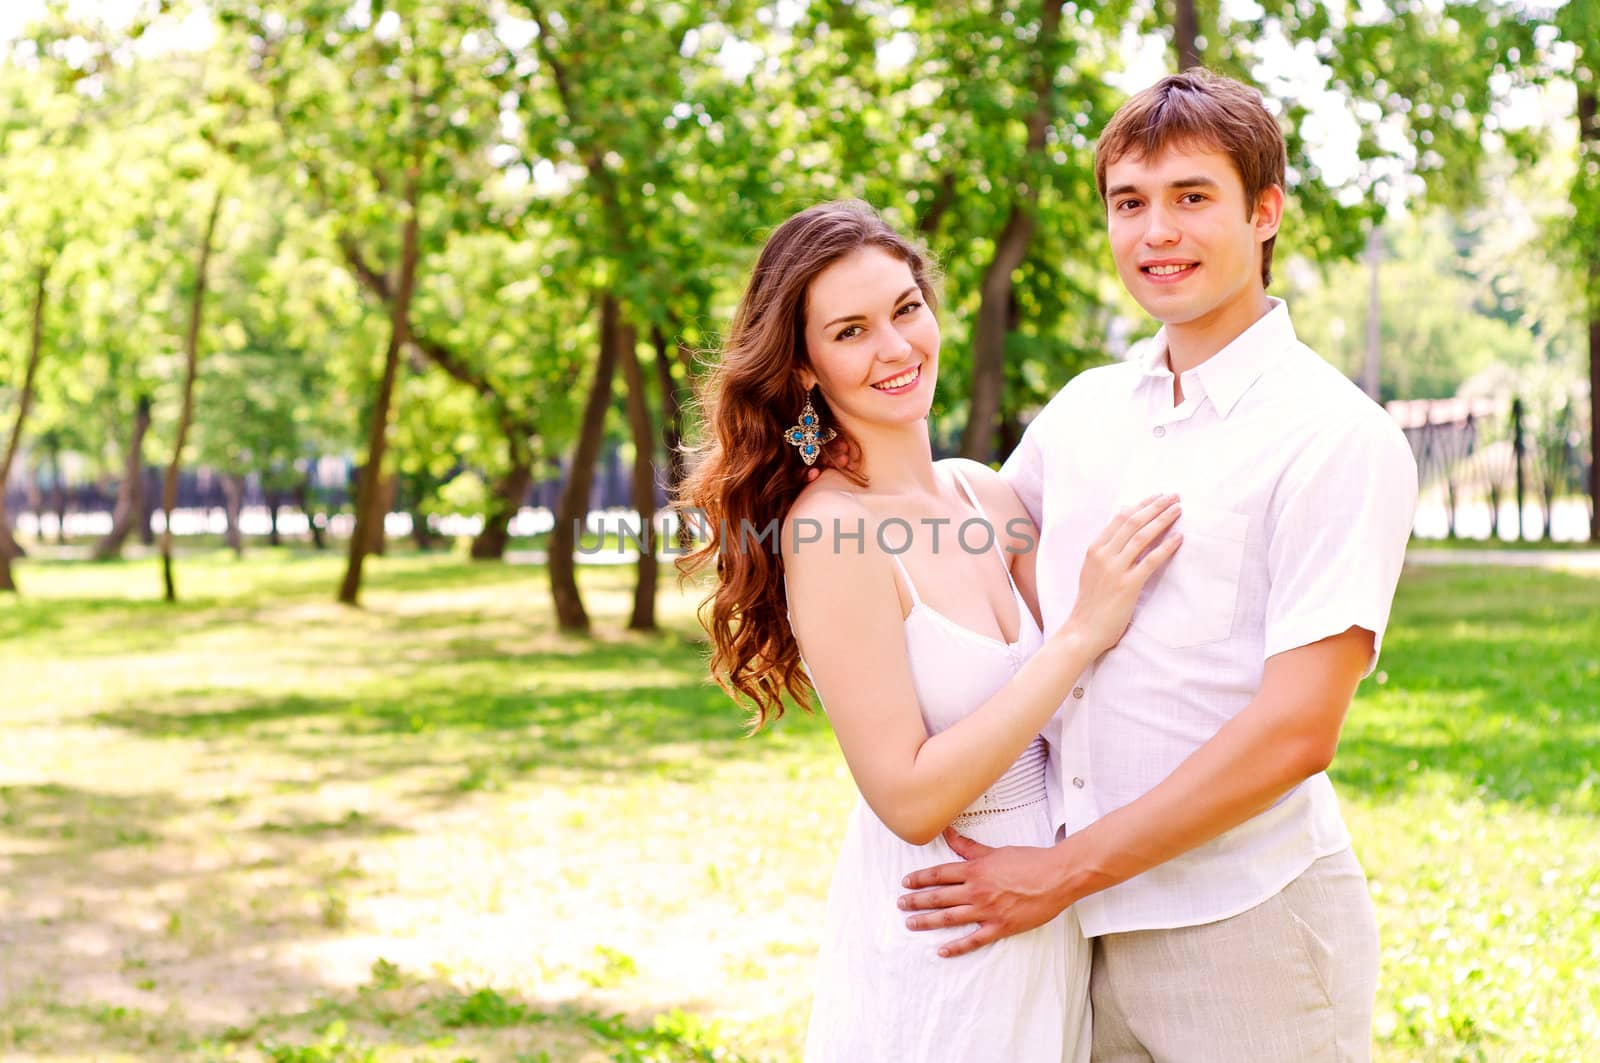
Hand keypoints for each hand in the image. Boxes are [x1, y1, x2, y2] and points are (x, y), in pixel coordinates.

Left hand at [897, 828, 1071, 957]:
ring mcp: (987, 911)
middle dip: (916, 901)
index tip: (905, 883)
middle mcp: (976, 891)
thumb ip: (968, 846)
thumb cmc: (1029, 861)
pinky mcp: (1000, 927)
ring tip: (910, 923)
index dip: (919, 879)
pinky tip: (941, 951)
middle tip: (900, 904)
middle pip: (938, 897)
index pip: (938, 875)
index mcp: (974, 870)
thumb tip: (947, 833)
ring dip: (927, 922)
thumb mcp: (995, 851)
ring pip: (949, 918)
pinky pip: (973, 940)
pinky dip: (956, 947)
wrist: (1056, 877)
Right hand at [1065, 493, 1181, 654]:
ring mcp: (1115, 569)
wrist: (1082, 631)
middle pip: (1132, 522)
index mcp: (1094, 550)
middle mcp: (1103, 555)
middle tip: (1173, 496)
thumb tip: (1124, 535)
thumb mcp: (1092, 571)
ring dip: (1162, 520)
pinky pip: (1150, 561)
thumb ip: (1106, 553)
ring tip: (1178, 510)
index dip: (1141, 505)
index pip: (1120, 519)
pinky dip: (1166, 546)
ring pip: (1141, 536)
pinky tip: (1179, 537)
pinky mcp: (1127, 585)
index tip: (1156, 496)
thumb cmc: (1090, 604)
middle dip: (1155, 506)